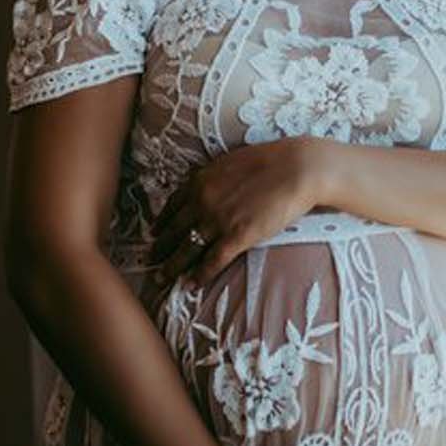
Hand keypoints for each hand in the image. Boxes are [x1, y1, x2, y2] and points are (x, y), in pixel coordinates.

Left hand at [149, 136, 329, 285]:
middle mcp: (202, 202)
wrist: (296, 168)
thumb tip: (206, 185)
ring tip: (162, 279)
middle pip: (174, 231)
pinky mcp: (238, 236)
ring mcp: (218, 220)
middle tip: (149, 261)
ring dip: (172, 267)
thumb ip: (213, 177)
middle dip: (160, 248)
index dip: (161, 224)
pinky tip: (191, 284)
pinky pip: (213, 260)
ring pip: (187, 249)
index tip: (155, 234)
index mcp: (200, 181)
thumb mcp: (230, 163)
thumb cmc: (270, 161)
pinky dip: (200, 274)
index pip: (172, 207)